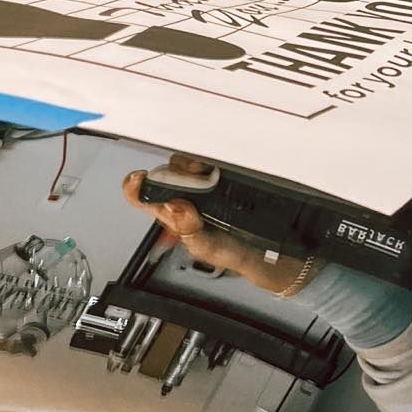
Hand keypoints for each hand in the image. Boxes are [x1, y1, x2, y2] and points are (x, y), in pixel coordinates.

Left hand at [123, 156, 306, 293]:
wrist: (274, 253)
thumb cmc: (238, 252)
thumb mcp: (211, 250)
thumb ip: (192, 232)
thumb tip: (175, 206)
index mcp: (176, 218)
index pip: (145, 198)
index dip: (137, 186)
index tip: (139, 177)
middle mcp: (188, 198)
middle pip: (168, 173)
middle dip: (174, 170)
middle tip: (188, 175)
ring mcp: (206, 185)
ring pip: (188, 163)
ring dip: (192, 163)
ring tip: (204, 171)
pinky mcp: (226, 176)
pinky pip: (213, 160)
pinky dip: (213, 159)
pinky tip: (219, 166)